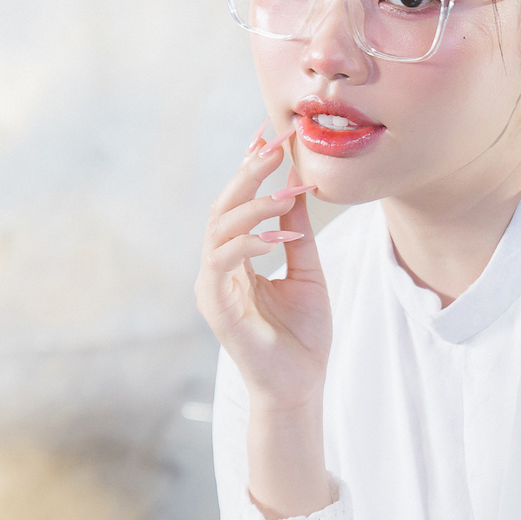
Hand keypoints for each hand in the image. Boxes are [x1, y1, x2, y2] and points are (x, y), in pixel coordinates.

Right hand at [196, 119, 329, 413]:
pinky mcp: (216, 306)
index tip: (269, 134)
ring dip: (253, 205)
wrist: (300, 385)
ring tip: (287, 191)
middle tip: (275, 145)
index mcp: (236, 259)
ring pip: (220, 228)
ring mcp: (213, 286)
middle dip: (248, 172)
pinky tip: (283, 236)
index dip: (249, 167)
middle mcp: (218, 268)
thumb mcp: (307, 270)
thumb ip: (297, 230)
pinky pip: (224, 261)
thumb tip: (296, 186)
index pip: (237, 204)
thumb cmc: (303, 335)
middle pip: (223, 207)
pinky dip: (252, 242)